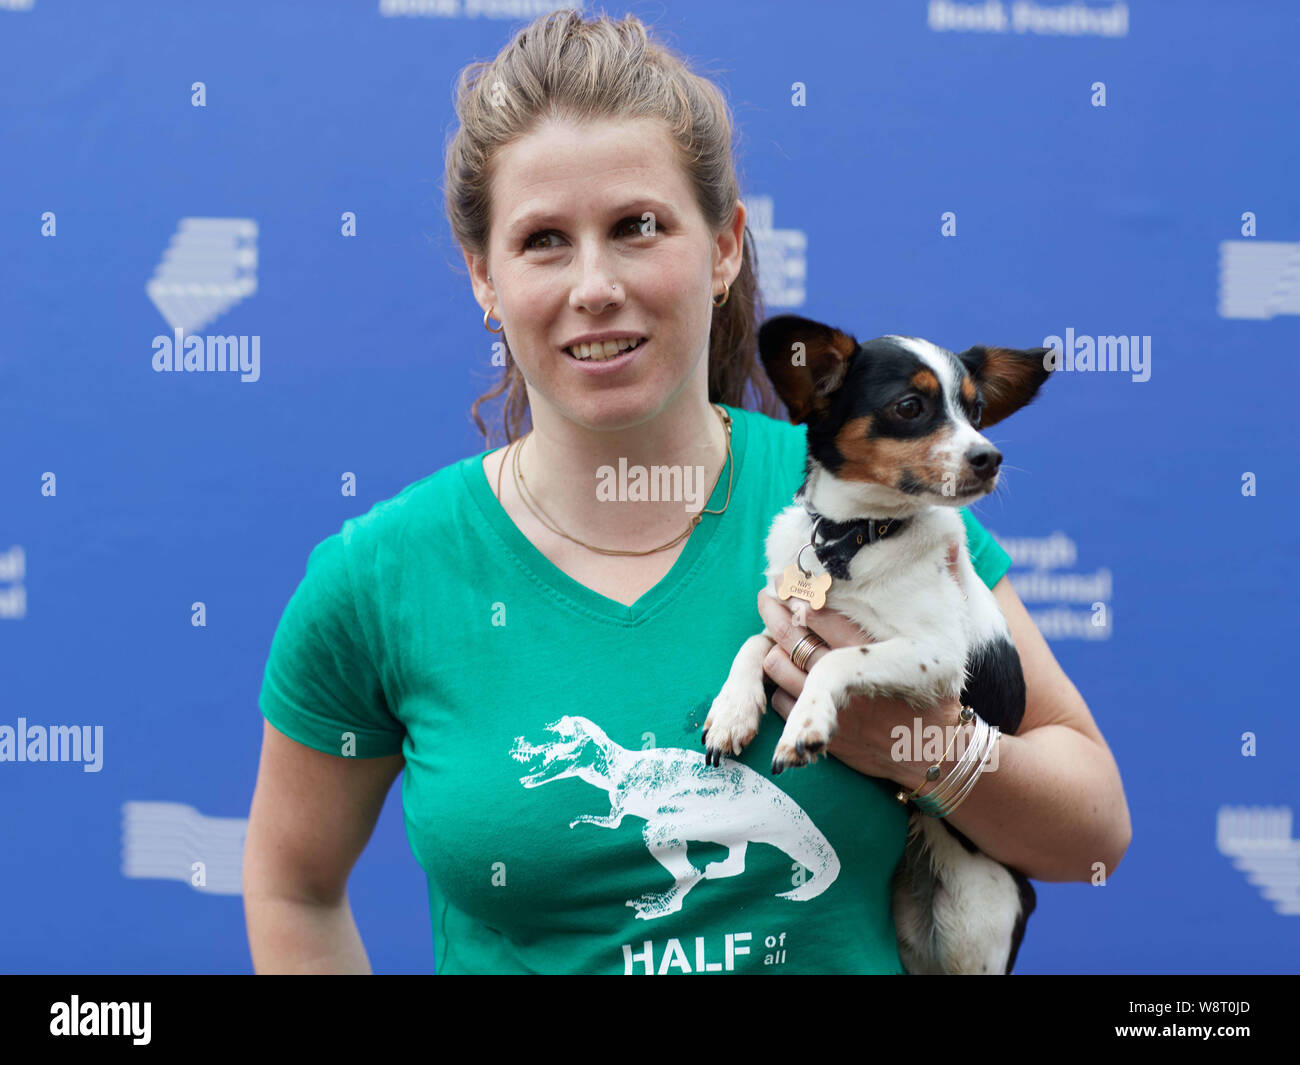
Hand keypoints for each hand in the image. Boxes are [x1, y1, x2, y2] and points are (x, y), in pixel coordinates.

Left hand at [757, 541, 965, 783]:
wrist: (938, 754)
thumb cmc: (940, 691)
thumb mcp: (946, 641)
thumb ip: (943, 590)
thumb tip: (948, 541)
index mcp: (879, 652)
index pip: (825, 615)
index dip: (802, 594)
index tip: (790, 578)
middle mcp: (853, 680)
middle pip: (795, 637)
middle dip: (776, 613)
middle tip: (767, 595)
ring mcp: (835, 708)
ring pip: (781, 668)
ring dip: (773, 647)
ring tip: (769, 629)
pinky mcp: (823, 734)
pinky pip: (782, 701)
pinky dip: (779, 684)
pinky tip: (783, 669)